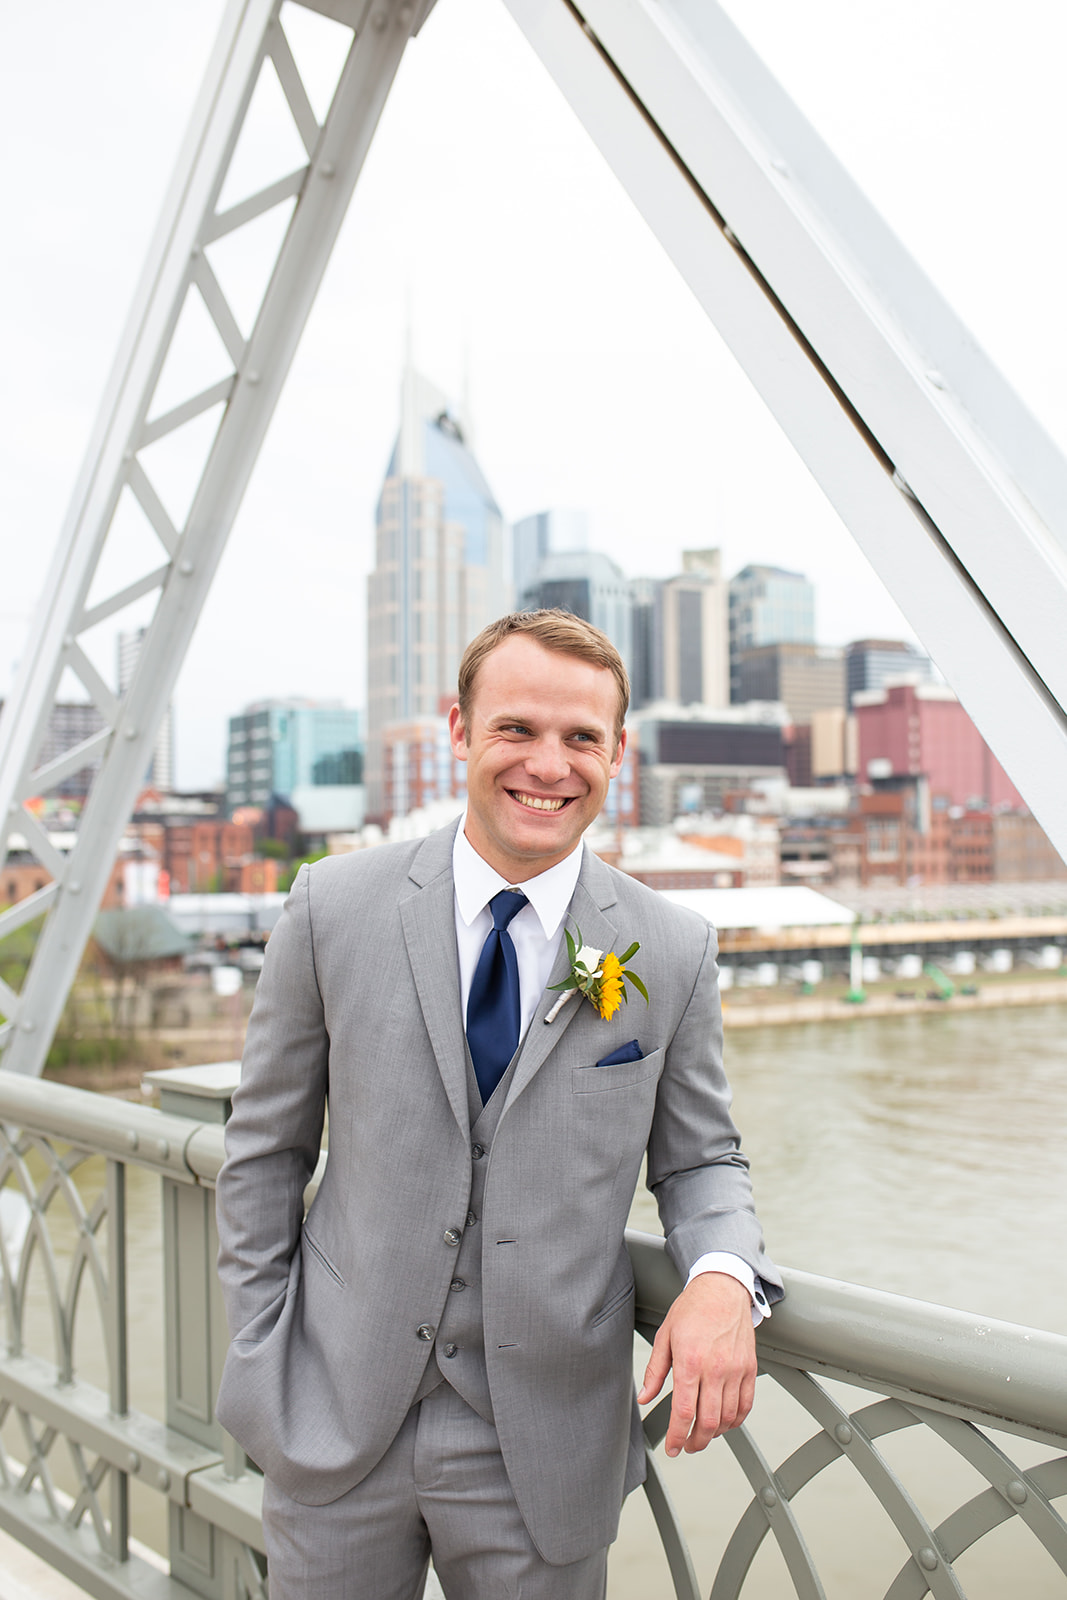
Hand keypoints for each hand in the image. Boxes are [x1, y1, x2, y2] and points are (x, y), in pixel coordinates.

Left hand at [637, 1272, 756, 1456]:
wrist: (722, 1289)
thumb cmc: (692, 1309)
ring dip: (714, 1434)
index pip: (684, 1412)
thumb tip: (644, 1398)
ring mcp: (735, 1370)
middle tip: (687, 1446)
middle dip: (695, 1442)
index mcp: (690, 1361)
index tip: (672, 1447)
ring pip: (727, 1418)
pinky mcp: (749, 1368)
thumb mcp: (664, 1336)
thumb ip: (655, 1371)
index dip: (676, 1436)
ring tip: (702, 1434)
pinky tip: (724, 1422)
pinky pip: (745, 1405)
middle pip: (707, 1422)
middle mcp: (715, 1369)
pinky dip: (735, 1421)